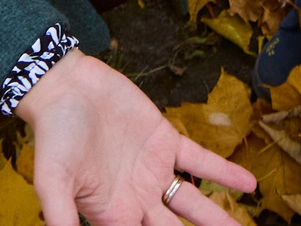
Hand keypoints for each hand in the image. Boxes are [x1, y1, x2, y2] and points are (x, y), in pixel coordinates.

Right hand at [18, 49, 254, 225]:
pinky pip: (200, 162)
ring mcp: (154, 171)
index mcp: (113, 215)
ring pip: (193, 203)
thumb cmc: (53, 136)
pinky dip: (224, 173)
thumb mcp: (51, 181)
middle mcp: (138, 199)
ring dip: (218, 219)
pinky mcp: (165, 141)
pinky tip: (249, 185)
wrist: (65, 88)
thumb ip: (61, 218)